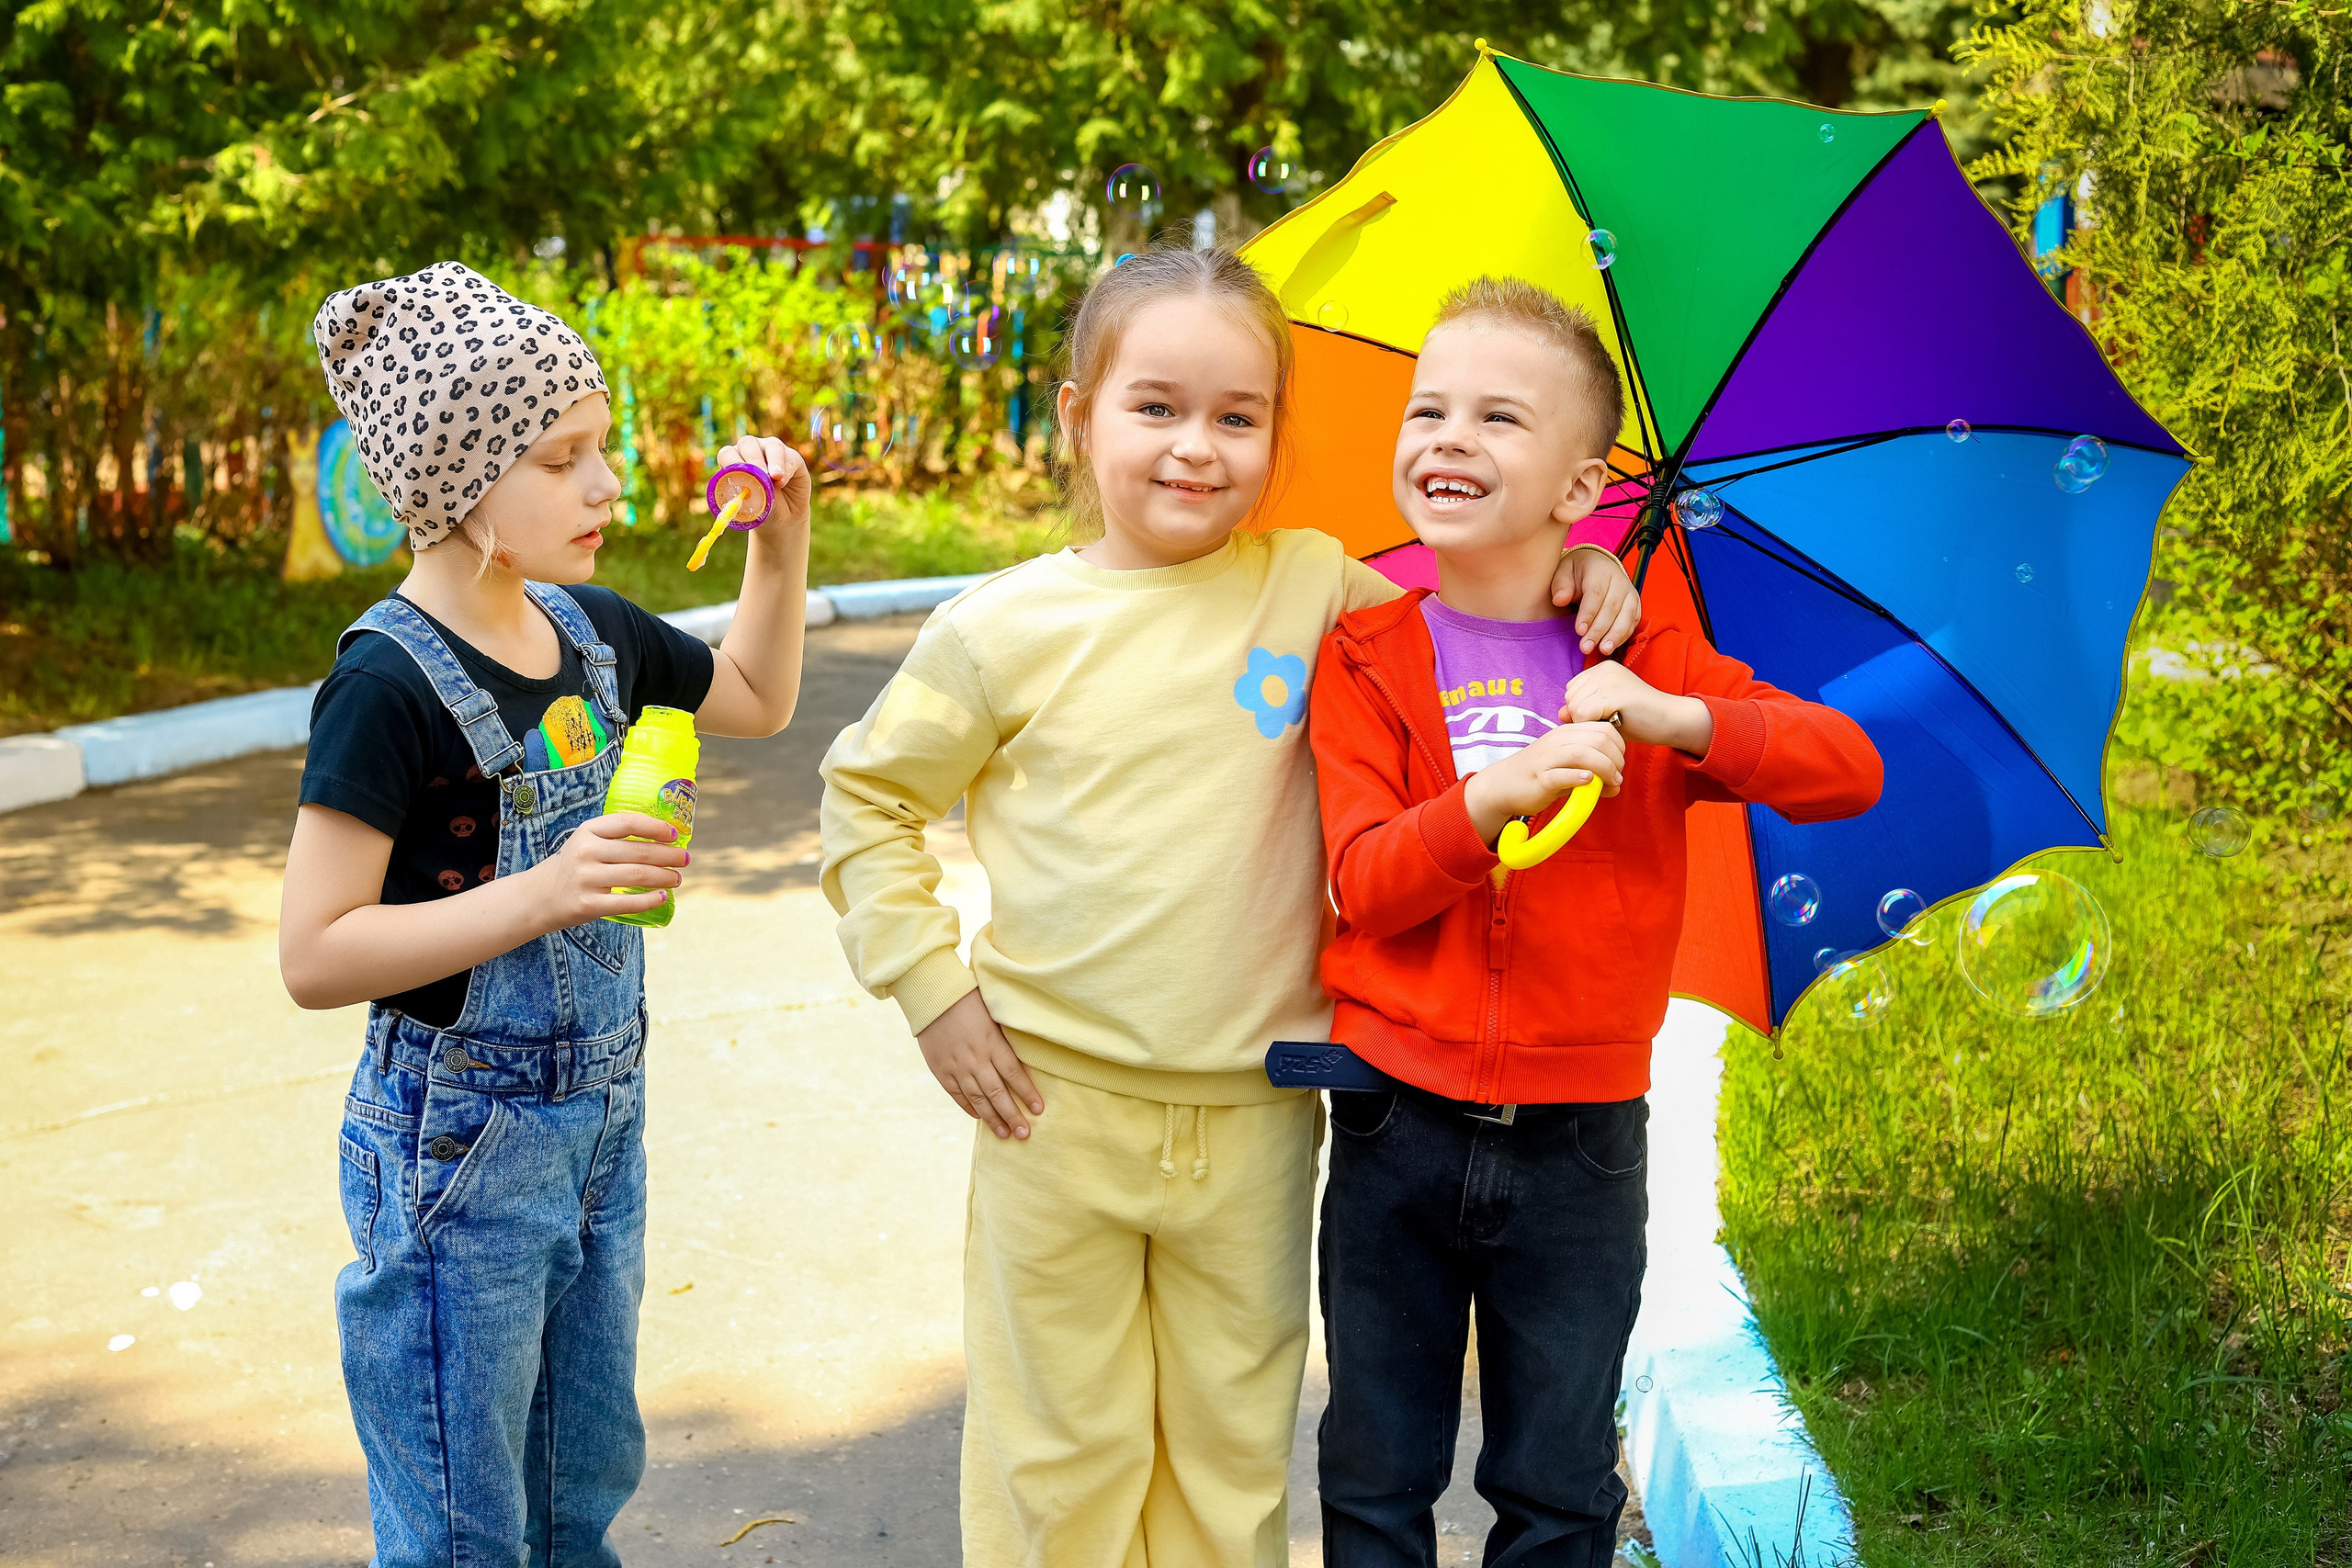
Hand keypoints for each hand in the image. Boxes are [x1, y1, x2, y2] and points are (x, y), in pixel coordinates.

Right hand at [522, 811, 686, 928]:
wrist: (539, 896)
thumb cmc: (574, 866)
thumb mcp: (587, 842)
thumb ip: (616, 838)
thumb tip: (664, 839)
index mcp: (588, 831)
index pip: (627, 823)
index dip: (655, 827)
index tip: (674, 834)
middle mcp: (586, 852)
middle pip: (639, 852)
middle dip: (669, 856)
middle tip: (685, 859)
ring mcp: (586, 879)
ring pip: (637, 876)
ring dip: (664, 877)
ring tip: (677, 878)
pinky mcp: (588, 904)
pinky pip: (627, 903)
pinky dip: (650, 900)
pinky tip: (662, 896)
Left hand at [715, 433, 811, 532]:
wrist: (784, 518)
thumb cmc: (761, 510)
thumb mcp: (749, 507)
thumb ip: (745, 498)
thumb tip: (743, 492)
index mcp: (734, 461)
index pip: (727, 453)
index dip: (731, 462)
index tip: (740, 477)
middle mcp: (751, 451)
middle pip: (748, 443)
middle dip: (753, 458)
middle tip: (760, 475)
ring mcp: (772, 451)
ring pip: (772, 445)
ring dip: (774, 461)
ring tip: (776, 477)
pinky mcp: (792, 457)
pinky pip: (790, 458)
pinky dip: (786, 470)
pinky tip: (782, 483)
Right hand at [916, 989, 1043, 1139]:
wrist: (932, 995)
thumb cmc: (969, 998)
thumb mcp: (994, 1013)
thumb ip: (1006, 1037)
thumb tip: (1023, 1057)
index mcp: (992, 1042)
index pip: (1015, 1074)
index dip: (1027, 1094)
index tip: (1038, 1110)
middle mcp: (976, 1058)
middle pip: (998, 1093)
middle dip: (1013, 1115)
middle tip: (1024, 1134)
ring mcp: (957, 1066)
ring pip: (978, 1098)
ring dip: (993, 1119)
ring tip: (1005, 1135)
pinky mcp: (941, 1070)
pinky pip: (957, 1094)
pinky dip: (969, 1107)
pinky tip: (980, 1117)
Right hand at [1463, 721, 1626, 845]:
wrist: (1502, 785)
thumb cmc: (1538, 775)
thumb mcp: (1567, 768)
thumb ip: (1592, 772)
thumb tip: (1616, 785)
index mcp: (1566, 733)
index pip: (1604, 728)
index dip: (1620, 745)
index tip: (1619, 764)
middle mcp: (1557, 741)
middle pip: (1598, 739)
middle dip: (1616, 759)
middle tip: (1617, 776)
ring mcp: (1547, 759)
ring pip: (1583, 754)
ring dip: (1605, 769)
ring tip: (1610, 782)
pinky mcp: (1540, 778)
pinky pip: (1562, 774)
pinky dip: (1579, 777)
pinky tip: (1588, 782)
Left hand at [1549, 544, 1639, 656]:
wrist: (1596, 566)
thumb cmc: (1576, 572)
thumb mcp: (1563, 572)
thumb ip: (1560, 586)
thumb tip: (1559, 600)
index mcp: (1600, 570)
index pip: (1596, 593)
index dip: (1588, 613)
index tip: (1579, 631)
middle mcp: (1619, 580)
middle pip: (1612, 608)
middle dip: (1599, 630)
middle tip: (1586, 647)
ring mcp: (1629, 592)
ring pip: (1627, 616)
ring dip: (1615, 635)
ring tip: (1603, 650)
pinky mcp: (1634, 604)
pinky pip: (1633, 621)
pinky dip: (1623, 635)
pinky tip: (1611, 646)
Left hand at [1559, 662, 1714, 754]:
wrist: (1670, 720)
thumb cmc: (1639, 719)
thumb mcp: (1605, 712)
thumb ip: (1582, 710)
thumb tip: (1560, 713)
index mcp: (1602, 669)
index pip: (1571, 690)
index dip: (1582, 710)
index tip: (1605, 714)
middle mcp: (1604, 669)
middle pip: (1570, 698)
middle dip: (1583, 716)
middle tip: (1610, 719)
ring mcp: (1609, 678)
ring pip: (1574, 707)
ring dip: (1589, 722)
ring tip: (1613, 720)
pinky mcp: (1614, 693)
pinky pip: (1584, 714)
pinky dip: (1594, 725)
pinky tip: (1614, 723)